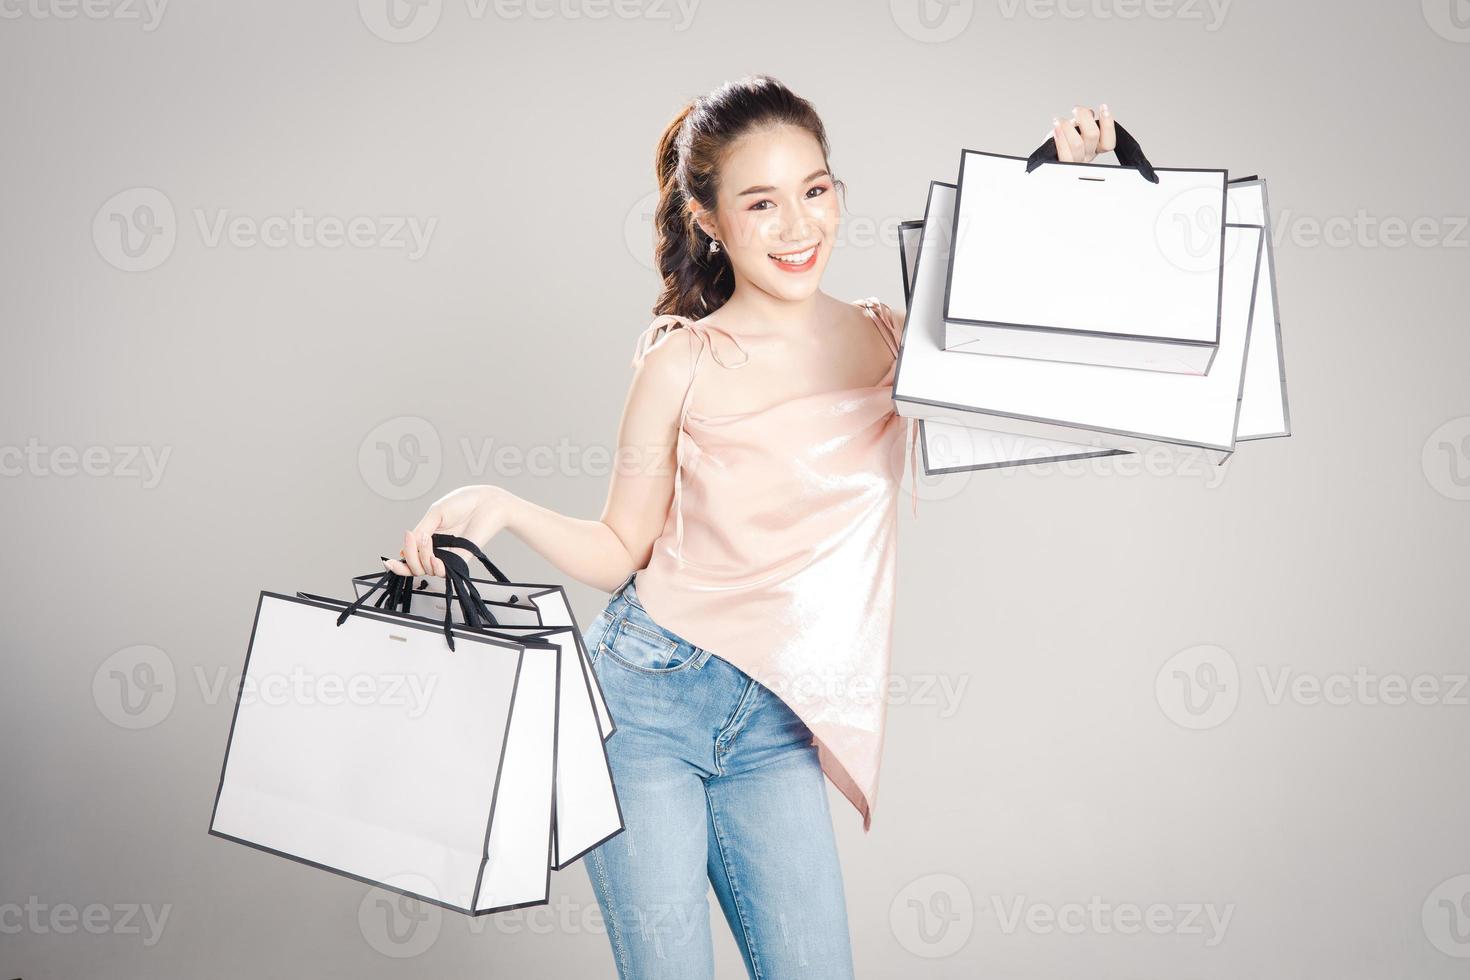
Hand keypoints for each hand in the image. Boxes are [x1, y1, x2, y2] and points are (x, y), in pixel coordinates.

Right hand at [383, 484, 509, 578]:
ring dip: (422, 559)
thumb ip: (421, 531)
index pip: (410, 556)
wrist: (486, 501)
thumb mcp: (435, 513)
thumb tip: (405, 550)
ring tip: (427, 542)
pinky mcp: (461, 558)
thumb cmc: (463, 503)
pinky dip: (436, 568)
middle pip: (415, 566)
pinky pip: (445, 572)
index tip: (388, 562)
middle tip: (412, 540)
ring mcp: (448, 554)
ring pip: (427, 569)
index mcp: (428, 536)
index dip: (398, 564)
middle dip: (409, 558)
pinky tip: (434, 559)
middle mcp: (437, 548)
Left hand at [1050, 104, 1116, 162]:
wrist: (1043, 155)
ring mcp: (1076, 162)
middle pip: (1093, 136)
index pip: (1109, 141)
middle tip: (1076, 109)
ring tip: (1059, 120)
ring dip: (1068, 127)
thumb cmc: (1060, 141)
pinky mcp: (1063, 165)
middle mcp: (1087, 156)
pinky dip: (1060, 138)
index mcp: (1095, 148)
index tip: (1103, 107)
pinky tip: (1056, 127)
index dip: (1108, 123)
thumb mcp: (1074, 128)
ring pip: (1078, 143)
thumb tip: (1089, 113)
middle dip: (1084, 117)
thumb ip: (1084, 121)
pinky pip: (1064, 153)